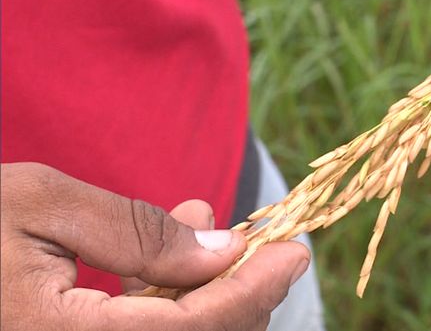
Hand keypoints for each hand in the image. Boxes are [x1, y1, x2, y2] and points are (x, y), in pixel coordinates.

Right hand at [0, 163, 309, 330]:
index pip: (193, 329)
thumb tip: (222, 248)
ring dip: (207, 291)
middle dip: (240, 293)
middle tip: (266, 241)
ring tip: (210, 228)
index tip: (296, 251)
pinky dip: (170, 299)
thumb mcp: (42, 204)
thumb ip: (134, 232)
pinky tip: (175, 254)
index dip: (253, 291)